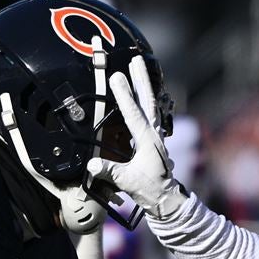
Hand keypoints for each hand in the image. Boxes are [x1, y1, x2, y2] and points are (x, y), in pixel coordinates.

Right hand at [84, 56, 184, 218]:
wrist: (166, 199)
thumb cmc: (148, 190)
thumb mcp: (128, 182)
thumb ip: (110, 172)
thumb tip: (92, 165)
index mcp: (147, 141)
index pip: (133, 114)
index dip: (124, 95)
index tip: (117, 76)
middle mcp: (154, 134)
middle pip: (147, 101)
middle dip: (141, 79)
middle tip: (135, 59)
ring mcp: (155, 135)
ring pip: (150, 104)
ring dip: (143, 85)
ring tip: (137, 67)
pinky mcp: (154, 139)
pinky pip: (150, 113)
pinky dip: (145, 99)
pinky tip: (140, 93)